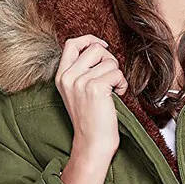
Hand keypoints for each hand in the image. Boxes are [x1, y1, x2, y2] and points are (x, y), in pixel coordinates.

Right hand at [55, 35, 128, 161]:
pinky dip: (122, 84)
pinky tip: (117, 96)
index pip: (72, 44)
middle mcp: (68, 77)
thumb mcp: (78, 92)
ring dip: (117, 75)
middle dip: (109, 60)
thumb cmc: (91, 120)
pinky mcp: (95, 88)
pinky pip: (117, 73)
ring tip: (113, 91)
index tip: (103, 46)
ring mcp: (80, 82)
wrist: (92, 143)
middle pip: (94, 48)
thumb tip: (100, 49)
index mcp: (61, 76)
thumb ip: (82, 71)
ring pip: (109, 61)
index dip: (90, 40)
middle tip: (111, 77)